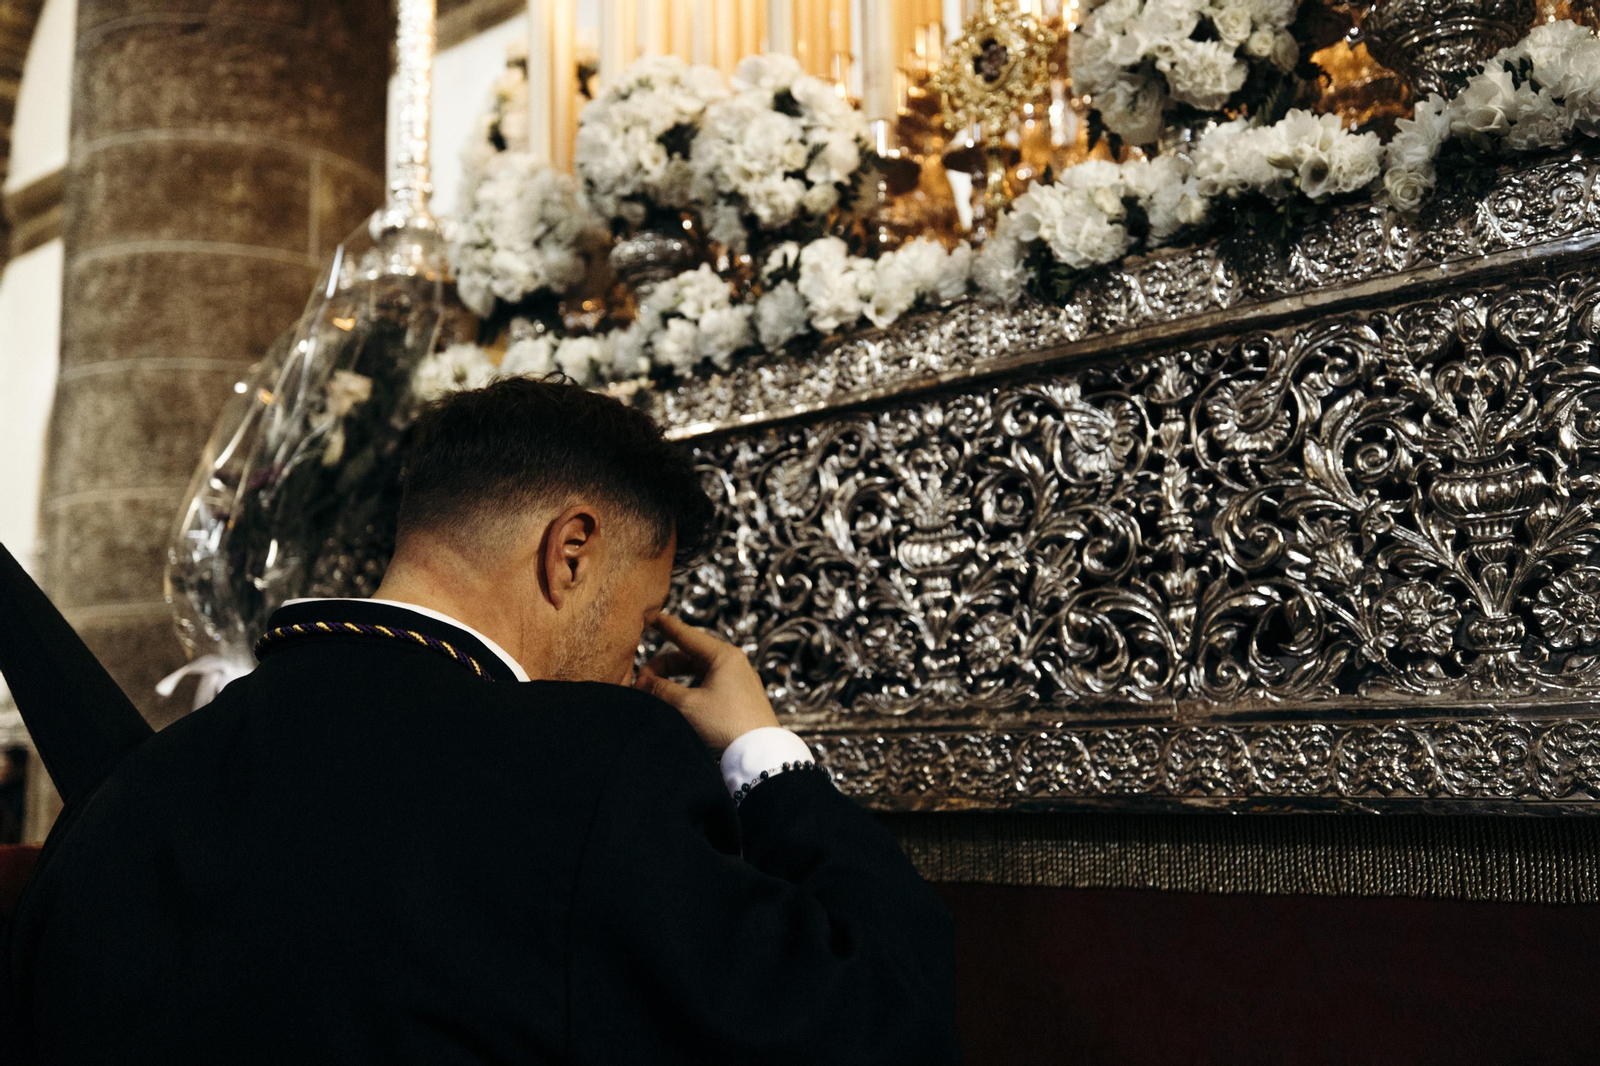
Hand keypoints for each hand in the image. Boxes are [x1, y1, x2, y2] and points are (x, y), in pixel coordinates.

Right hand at [634, 614, 778, 749]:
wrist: (760, 754)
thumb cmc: (727, 724)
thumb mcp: (687, 705)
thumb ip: (661, 689)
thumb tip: (641, 682)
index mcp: (724, 656)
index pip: (687, 634)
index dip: (665, 626)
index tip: (650, 615)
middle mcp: (733, 663)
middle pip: (688, 656)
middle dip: (662, 667)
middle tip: (640, 683)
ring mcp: (737, 681)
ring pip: (696, 672)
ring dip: (673, 680)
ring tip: (653, 694)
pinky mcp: (738, 699)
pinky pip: (706, 685)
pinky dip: (687, 690)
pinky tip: (674, 702)